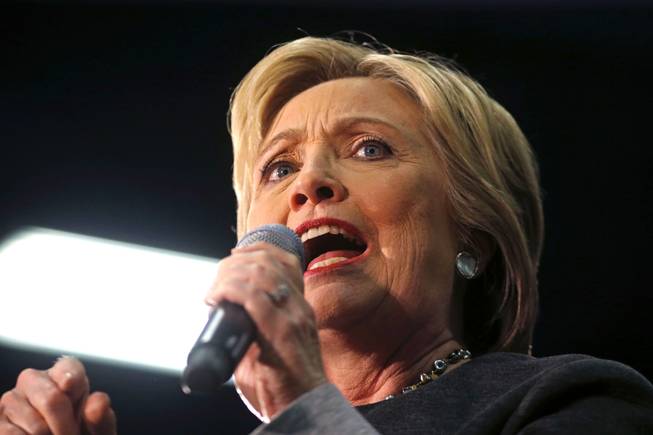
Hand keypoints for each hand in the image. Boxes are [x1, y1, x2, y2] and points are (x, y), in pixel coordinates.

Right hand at [0, 356, 116, 434]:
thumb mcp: (96, 429)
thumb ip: (100, 416)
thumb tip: (99, 402)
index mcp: (64, 374)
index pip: (69, 369)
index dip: (75, 385)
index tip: (78, 400)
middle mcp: (34, 380)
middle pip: (52, 399)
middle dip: (67, 426)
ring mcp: (11, 400)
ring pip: (36, 426)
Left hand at [205, 242, 326, 420]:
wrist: (304, 411)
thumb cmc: (285, 386)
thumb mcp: (276, 346)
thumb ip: (258, 327)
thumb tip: (225, 316)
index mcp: (300, 307)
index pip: (284, 261)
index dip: (256, 251)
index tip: (233, 257)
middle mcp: (299, 307)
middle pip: (269, 261)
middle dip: (235, 262)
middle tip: (216, 280)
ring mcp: (293, 318)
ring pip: (260, 273)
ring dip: (229, 274)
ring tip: (214, 291)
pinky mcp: (281, 333)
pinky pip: (254, 297)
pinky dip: (230, 289)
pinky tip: (216, 297)